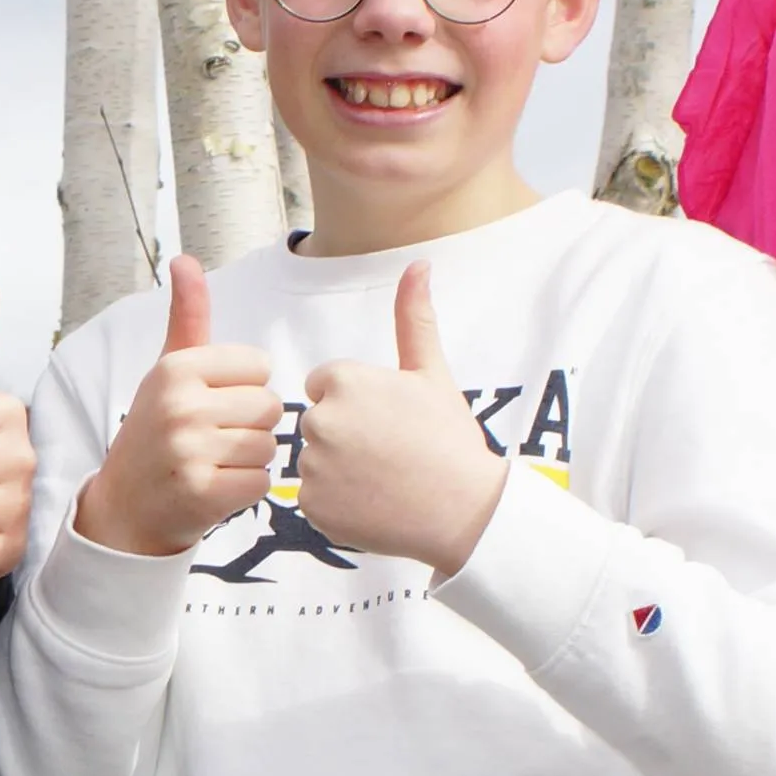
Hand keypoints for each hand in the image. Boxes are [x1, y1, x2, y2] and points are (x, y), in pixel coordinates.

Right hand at [72, 257, 276, 557]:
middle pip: (269, 406)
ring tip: (214, 463)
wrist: (124, 508)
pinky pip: (261, 482)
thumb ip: (186, 317)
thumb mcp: (166, 370)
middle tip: (213, 439)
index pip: (259, 366)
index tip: (211, 405)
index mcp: (176, 368)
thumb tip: (186, 259)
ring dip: (250, 459)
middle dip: (250, 425)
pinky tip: (216, 488)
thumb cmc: (154, 431)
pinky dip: (246, 489)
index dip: (243, 389)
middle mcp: (180, 405)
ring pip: (269, 445)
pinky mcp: (202, 493)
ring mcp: (189, 451)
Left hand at [292, 262, 506, 578]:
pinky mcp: (312, 506)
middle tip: (390, 454)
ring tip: (384, 480)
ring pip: (315, 461)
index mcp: (342, 381)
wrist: (464, 511)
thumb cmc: (450, 440)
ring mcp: (313, 466)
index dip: (359, 404)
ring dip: (340, 471)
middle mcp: (319, 419)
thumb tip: (418, 264)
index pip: (326, 385)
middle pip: (318, 422)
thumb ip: (414, 318)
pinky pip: (313, 499)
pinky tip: (372, 505)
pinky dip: (336, 504)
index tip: (389, 422)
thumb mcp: (433, 373)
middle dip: (346, 436)